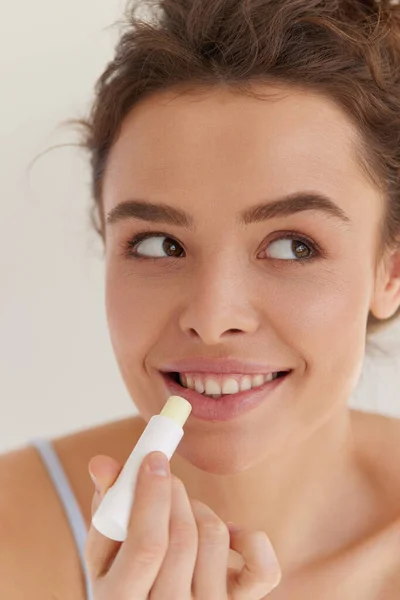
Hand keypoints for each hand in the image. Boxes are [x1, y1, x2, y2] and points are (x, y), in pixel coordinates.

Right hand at [85, 451, 281, 598]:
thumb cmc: (124, 583)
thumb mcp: (103, 556)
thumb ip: (105, 510)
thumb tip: (102, 462)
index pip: (147, 546)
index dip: (152, 495)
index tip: (153, 459)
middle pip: (183, 538)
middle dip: (173, 493)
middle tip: (163, 478)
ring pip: (214, 539)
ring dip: (199, 509)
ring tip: (182, 511)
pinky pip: (262, 568)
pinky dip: (248, 538)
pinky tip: (226, 534)